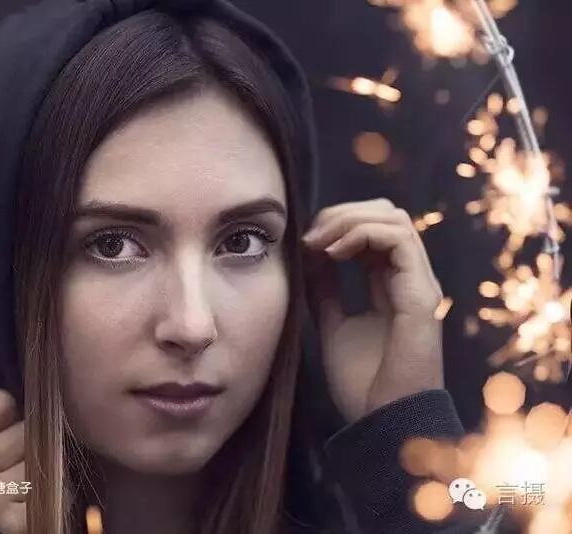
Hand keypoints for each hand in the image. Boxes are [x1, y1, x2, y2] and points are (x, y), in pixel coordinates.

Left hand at [301, 198, 444, 423]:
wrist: (380, 421)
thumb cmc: (361, 381)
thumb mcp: (332, 323)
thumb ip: (325, 289)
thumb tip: (310, 255)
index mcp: (392, 284)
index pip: (373, 229)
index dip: (337, 224)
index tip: (304, 242)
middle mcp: (410, 278)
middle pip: (385, 214)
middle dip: (341, 214)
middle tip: (309, 236)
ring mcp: (419, 284)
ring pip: (393, 218)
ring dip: (347, 220)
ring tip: (318, 243)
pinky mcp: (421, 294)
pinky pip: (398, 239)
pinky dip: (360, 235)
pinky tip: (332, 254)